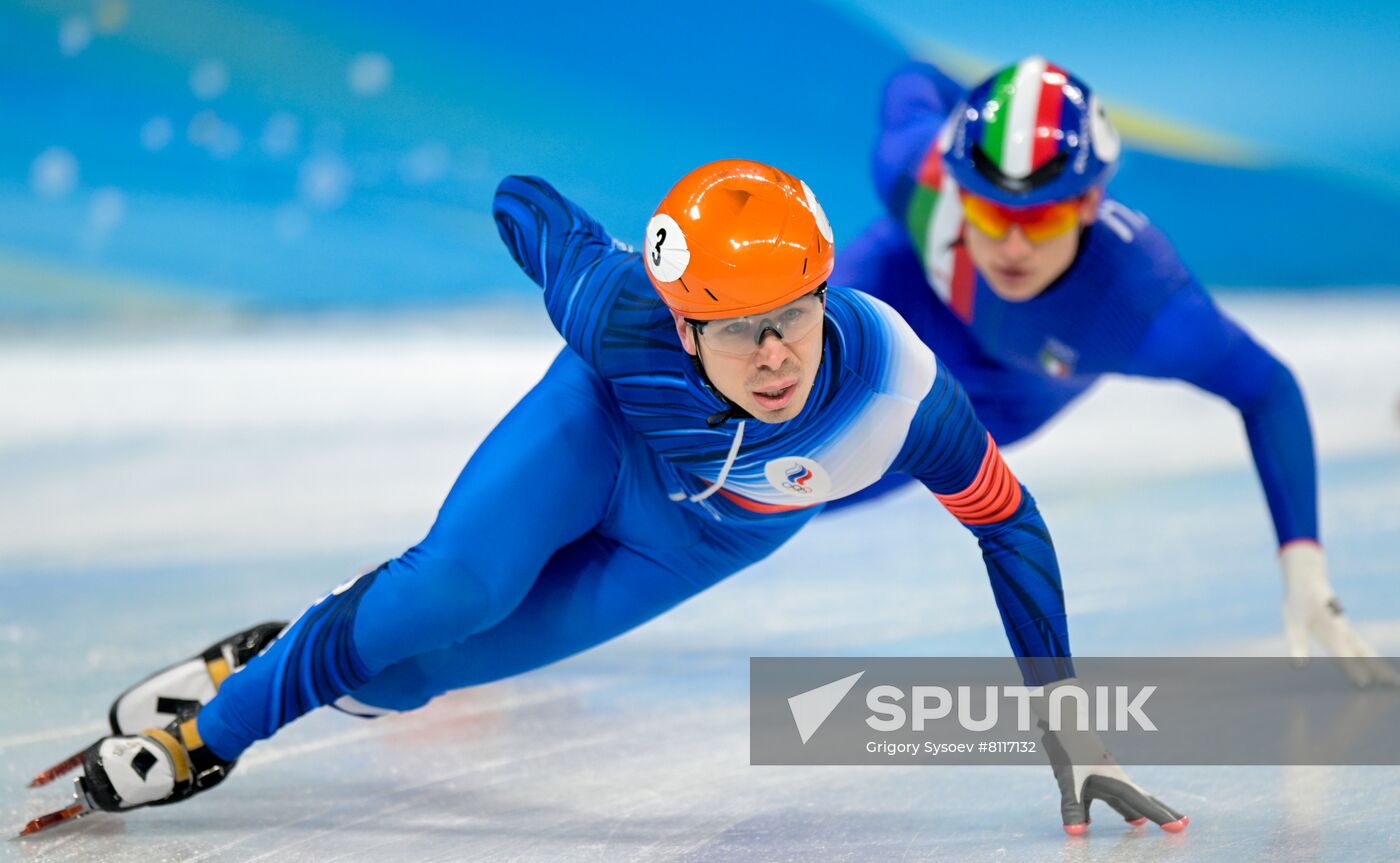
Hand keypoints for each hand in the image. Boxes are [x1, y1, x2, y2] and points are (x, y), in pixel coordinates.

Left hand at [1036, 680, 1187, 835]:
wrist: (1059, 719)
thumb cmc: (1067, 746)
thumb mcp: (1069, 778)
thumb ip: (1073, 806)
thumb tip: (1076, 833)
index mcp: (1115, 780)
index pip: (1141, 802)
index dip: (1160, 816)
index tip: (1179, 828)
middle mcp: (1113, 778)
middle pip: (1142, 799)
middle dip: (1161, 811)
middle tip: (1184, 823)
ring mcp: (1101, 775)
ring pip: (1122, 798)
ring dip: (1132, 810)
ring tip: (1139, 823)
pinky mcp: (1086, 774)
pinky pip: (1097, 797)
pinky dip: (1095, 810)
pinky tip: (1088, 823)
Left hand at [1281, 541, 1399, 686]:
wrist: (1306, 578)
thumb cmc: (1298, 600)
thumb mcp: (1293, 622)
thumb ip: (1298, 644)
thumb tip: (1300, 665)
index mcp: (1332, 630)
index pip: (1345, 654)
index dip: (1353, 669)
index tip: (1364, 684)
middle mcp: (1343, 630)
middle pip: (1364, 653)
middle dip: (1378, 669)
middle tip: (1392, 684)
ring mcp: (1345, 628)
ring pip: (1365, 648)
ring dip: (1377, 663)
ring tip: (1388, 678)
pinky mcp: (1343, 626)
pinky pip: (1358, 643)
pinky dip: (1368, 654)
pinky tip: (1372, 661)